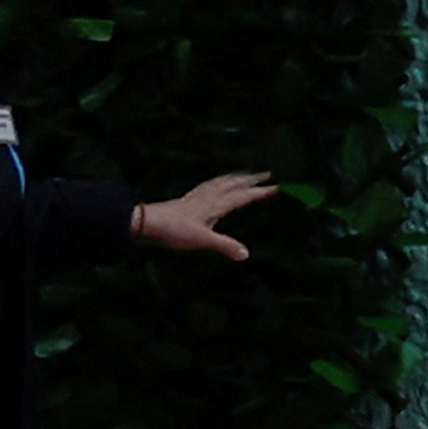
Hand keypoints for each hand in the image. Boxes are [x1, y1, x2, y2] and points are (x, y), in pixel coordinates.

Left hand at [133, 172, 276, 260]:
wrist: (148, 222)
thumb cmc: (174, 230)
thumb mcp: (202, 240)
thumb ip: (225, 246)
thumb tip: (246, 255)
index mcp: (217, 204)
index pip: (245, 196)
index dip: (262, 191)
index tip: (280, 186)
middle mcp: (210, 196)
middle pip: (235, 184)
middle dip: (253, 179)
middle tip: (269, 173)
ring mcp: (199, 195)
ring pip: (223, 181)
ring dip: (237, 177)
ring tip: (246, 174)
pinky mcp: (189, 198)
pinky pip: (210, 184)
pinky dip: (219, 181)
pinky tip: (215, 184)